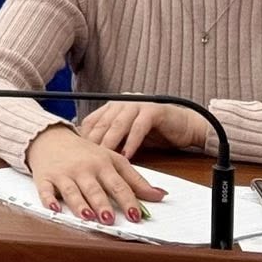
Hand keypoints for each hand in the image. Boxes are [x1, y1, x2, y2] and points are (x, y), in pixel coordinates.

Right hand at [23, 125, 167, 224]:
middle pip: (94, 189)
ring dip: (79, 204)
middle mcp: (83, 169)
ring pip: (71, 191)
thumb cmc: (85, 152)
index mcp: (102, 164)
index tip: (136, 215)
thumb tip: (160, 196)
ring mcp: (63, 173)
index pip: (118, 185)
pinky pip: (45, 190)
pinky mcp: (44, 177)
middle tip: (109, 218)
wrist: (51, 136)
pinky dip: (48, 199)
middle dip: (102, 204)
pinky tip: (54, 208)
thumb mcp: (112, 160)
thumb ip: (136, 180)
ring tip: (87, 217)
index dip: (127, 201)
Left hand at [78, 100, 207, 158]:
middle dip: (93, 141)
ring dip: (110, 142)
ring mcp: (137, 104)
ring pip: (118, 125)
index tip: (76, 153)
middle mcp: (122, 103)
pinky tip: (127, 155)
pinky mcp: (153, 111)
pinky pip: (138, 128)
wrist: (185, 126)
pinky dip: (131, 142)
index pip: (92, 121)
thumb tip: (90, 155)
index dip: (83, 137)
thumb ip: (112, 140)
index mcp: (112, 107)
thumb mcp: (128, 137)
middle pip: (102, 123)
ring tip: (104, 158)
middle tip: (86, 159)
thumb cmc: (155, 133)